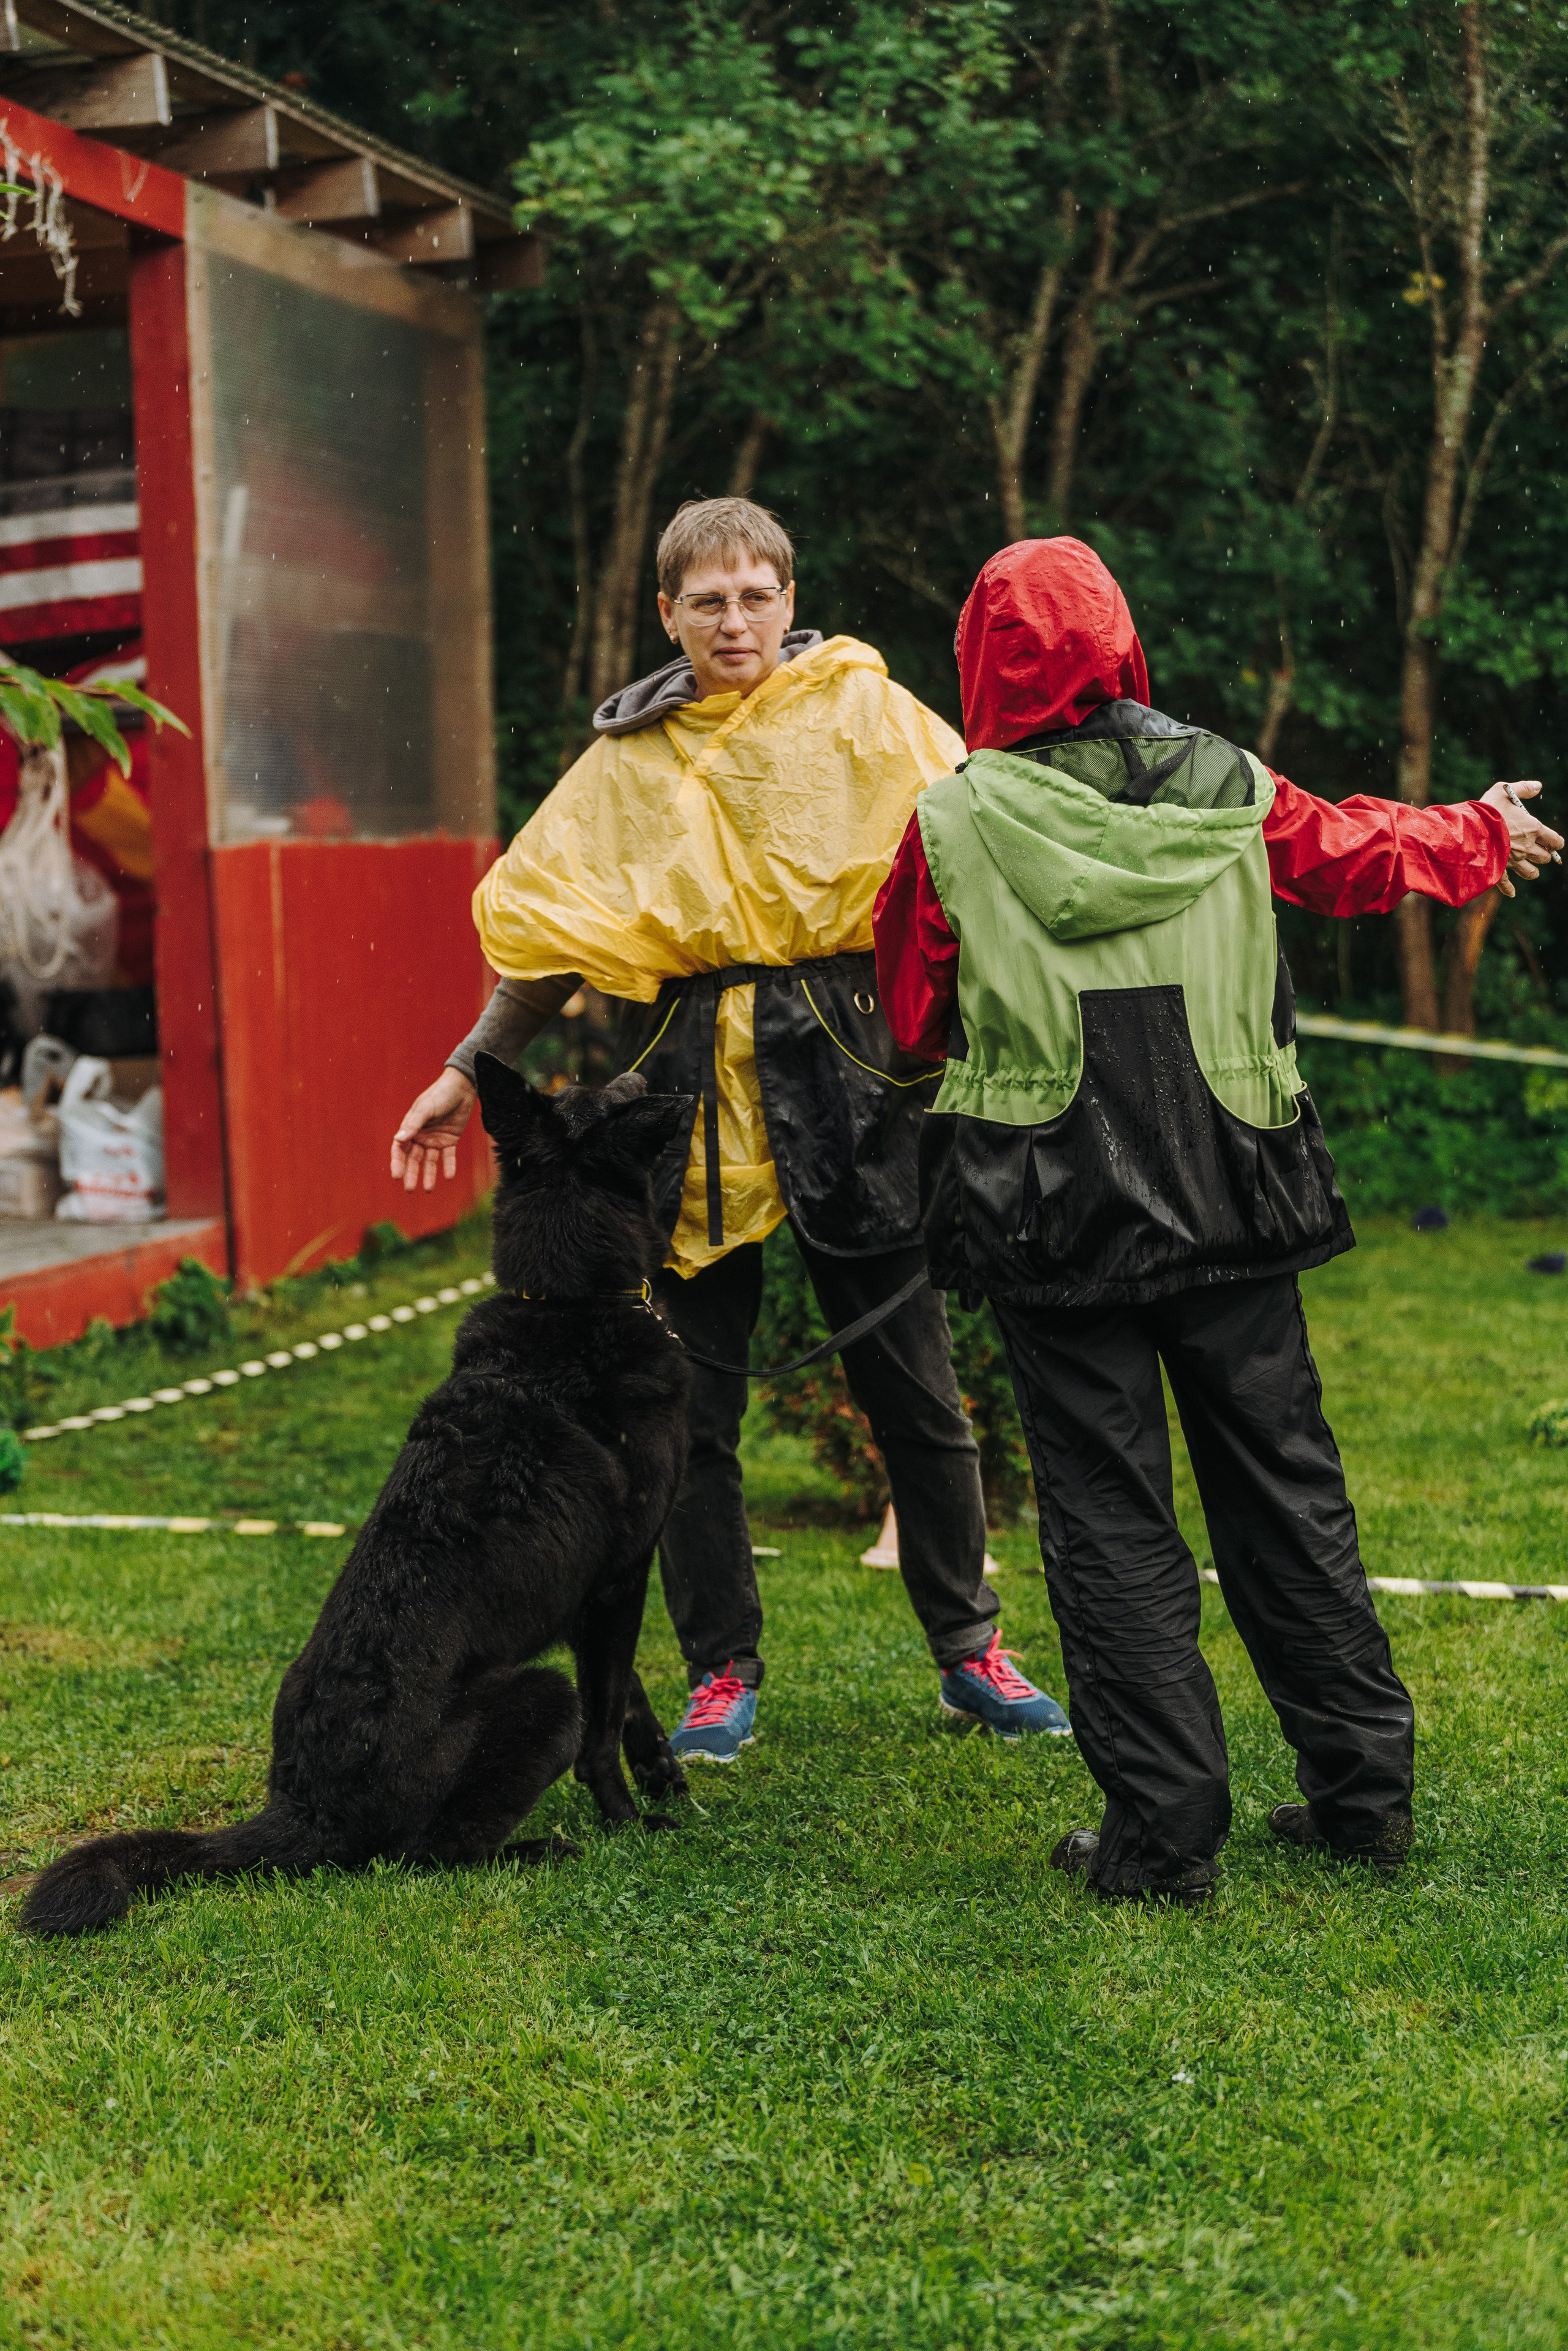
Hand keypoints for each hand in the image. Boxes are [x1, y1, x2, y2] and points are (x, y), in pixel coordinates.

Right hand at [390, 1067, 476, 1191]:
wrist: (462, 1087)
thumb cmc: (440, 1094)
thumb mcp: (425, 1108)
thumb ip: (413, 1125)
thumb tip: (398, 1140)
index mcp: (411, 1128)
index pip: (400, 1149)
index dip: (397, 1163)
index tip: (396, 1176)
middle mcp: (421, 1136)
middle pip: (414, 1159)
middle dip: (412, 1174)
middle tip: (410, 1189)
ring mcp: (435, 1139)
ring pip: (430, 1161)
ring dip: (429, 1174)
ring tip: (429, 1189)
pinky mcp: (450, 1140)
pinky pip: (448, 1156)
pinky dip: (449, 1166)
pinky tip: (449, 1177)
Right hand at [1481, 779, 1563, 897]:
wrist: (1468, 831)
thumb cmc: (1486, 810)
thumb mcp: (1503, 791)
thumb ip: (1523, 788)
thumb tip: (1538, 786)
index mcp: (1533, 829)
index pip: (1555, 840)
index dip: (1556, 842)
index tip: (1554, 842)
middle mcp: (1527, 847)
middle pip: (1544, 857)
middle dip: (1544, 855)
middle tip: (1538, 851)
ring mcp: (1513, 861)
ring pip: (1531, 872)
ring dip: (1532, 871)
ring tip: (1529, 868)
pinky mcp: (1499, 870)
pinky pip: (1507, 884)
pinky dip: (1510, 890)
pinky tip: (1513, 893)